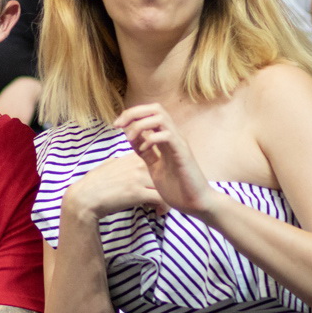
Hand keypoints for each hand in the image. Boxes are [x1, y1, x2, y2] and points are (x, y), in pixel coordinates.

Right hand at [64, 151, 165, 223]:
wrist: (85, 198)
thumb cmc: (94, 183)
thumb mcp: (108, 164)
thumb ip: (121, 161)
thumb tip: (123, 161)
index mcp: (132, 157)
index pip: (159, 160)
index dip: (163, 173)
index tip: (160, 184)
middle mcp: (138, 164)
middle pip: (166, 173)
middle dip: (167, 187)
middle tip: (162, 198)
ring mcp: (138, 178)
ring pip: (166, 186)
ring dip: (167, 198)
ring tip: (161, 207)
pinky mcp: (138, 193)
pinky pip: (161, 199)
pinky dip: (164, 207)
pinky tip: (158, 213)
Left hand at [114, 104, 214, 218]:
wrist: (195, 204)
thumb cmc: (177, 187)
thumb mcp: (154, 167)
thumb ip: (145, 152)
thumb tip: (131, 138)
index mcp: (165, 138)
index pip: (149, 113)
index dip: (131, 114)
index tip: (116, 125)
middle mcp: (173, 136)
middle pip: (155, 108)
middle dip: (134, 113)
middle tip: (118, 124)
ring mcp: (179, 143)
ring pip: (161, 117)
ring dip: (141, 124)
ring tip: (130, 138)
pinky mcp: (183, 153)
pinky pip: (168, 135)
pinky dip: (152, 138)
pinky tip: (143, 149)